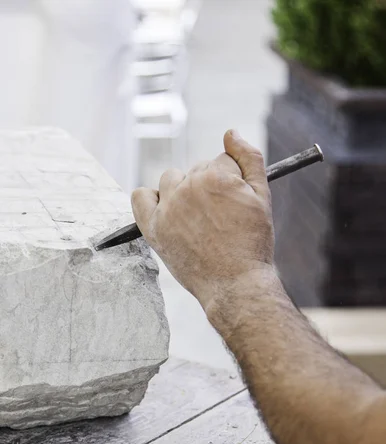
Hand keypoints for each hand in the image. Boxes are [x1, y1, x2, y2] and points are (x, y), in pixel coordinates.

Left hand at [131, 130, 274, 311]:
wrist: (235, 285)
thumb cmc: (252, 243)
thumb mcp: (262, 197)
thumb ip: (249, 159)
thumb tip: (230, 132)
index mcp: (216, 176)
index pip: (221, 161)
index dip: (231, 181)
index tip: (234, 202)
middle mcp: (188, 187)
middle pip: (197, 169)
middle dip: (209, 186)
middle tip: (220, 217)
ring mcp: (168, 208)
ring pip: (171, 179)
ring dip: (183, 190)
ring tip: (198, 218)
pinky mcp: (153, 228)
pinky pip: (140, 197)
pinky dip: (150, 198)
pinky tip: (165, 210)